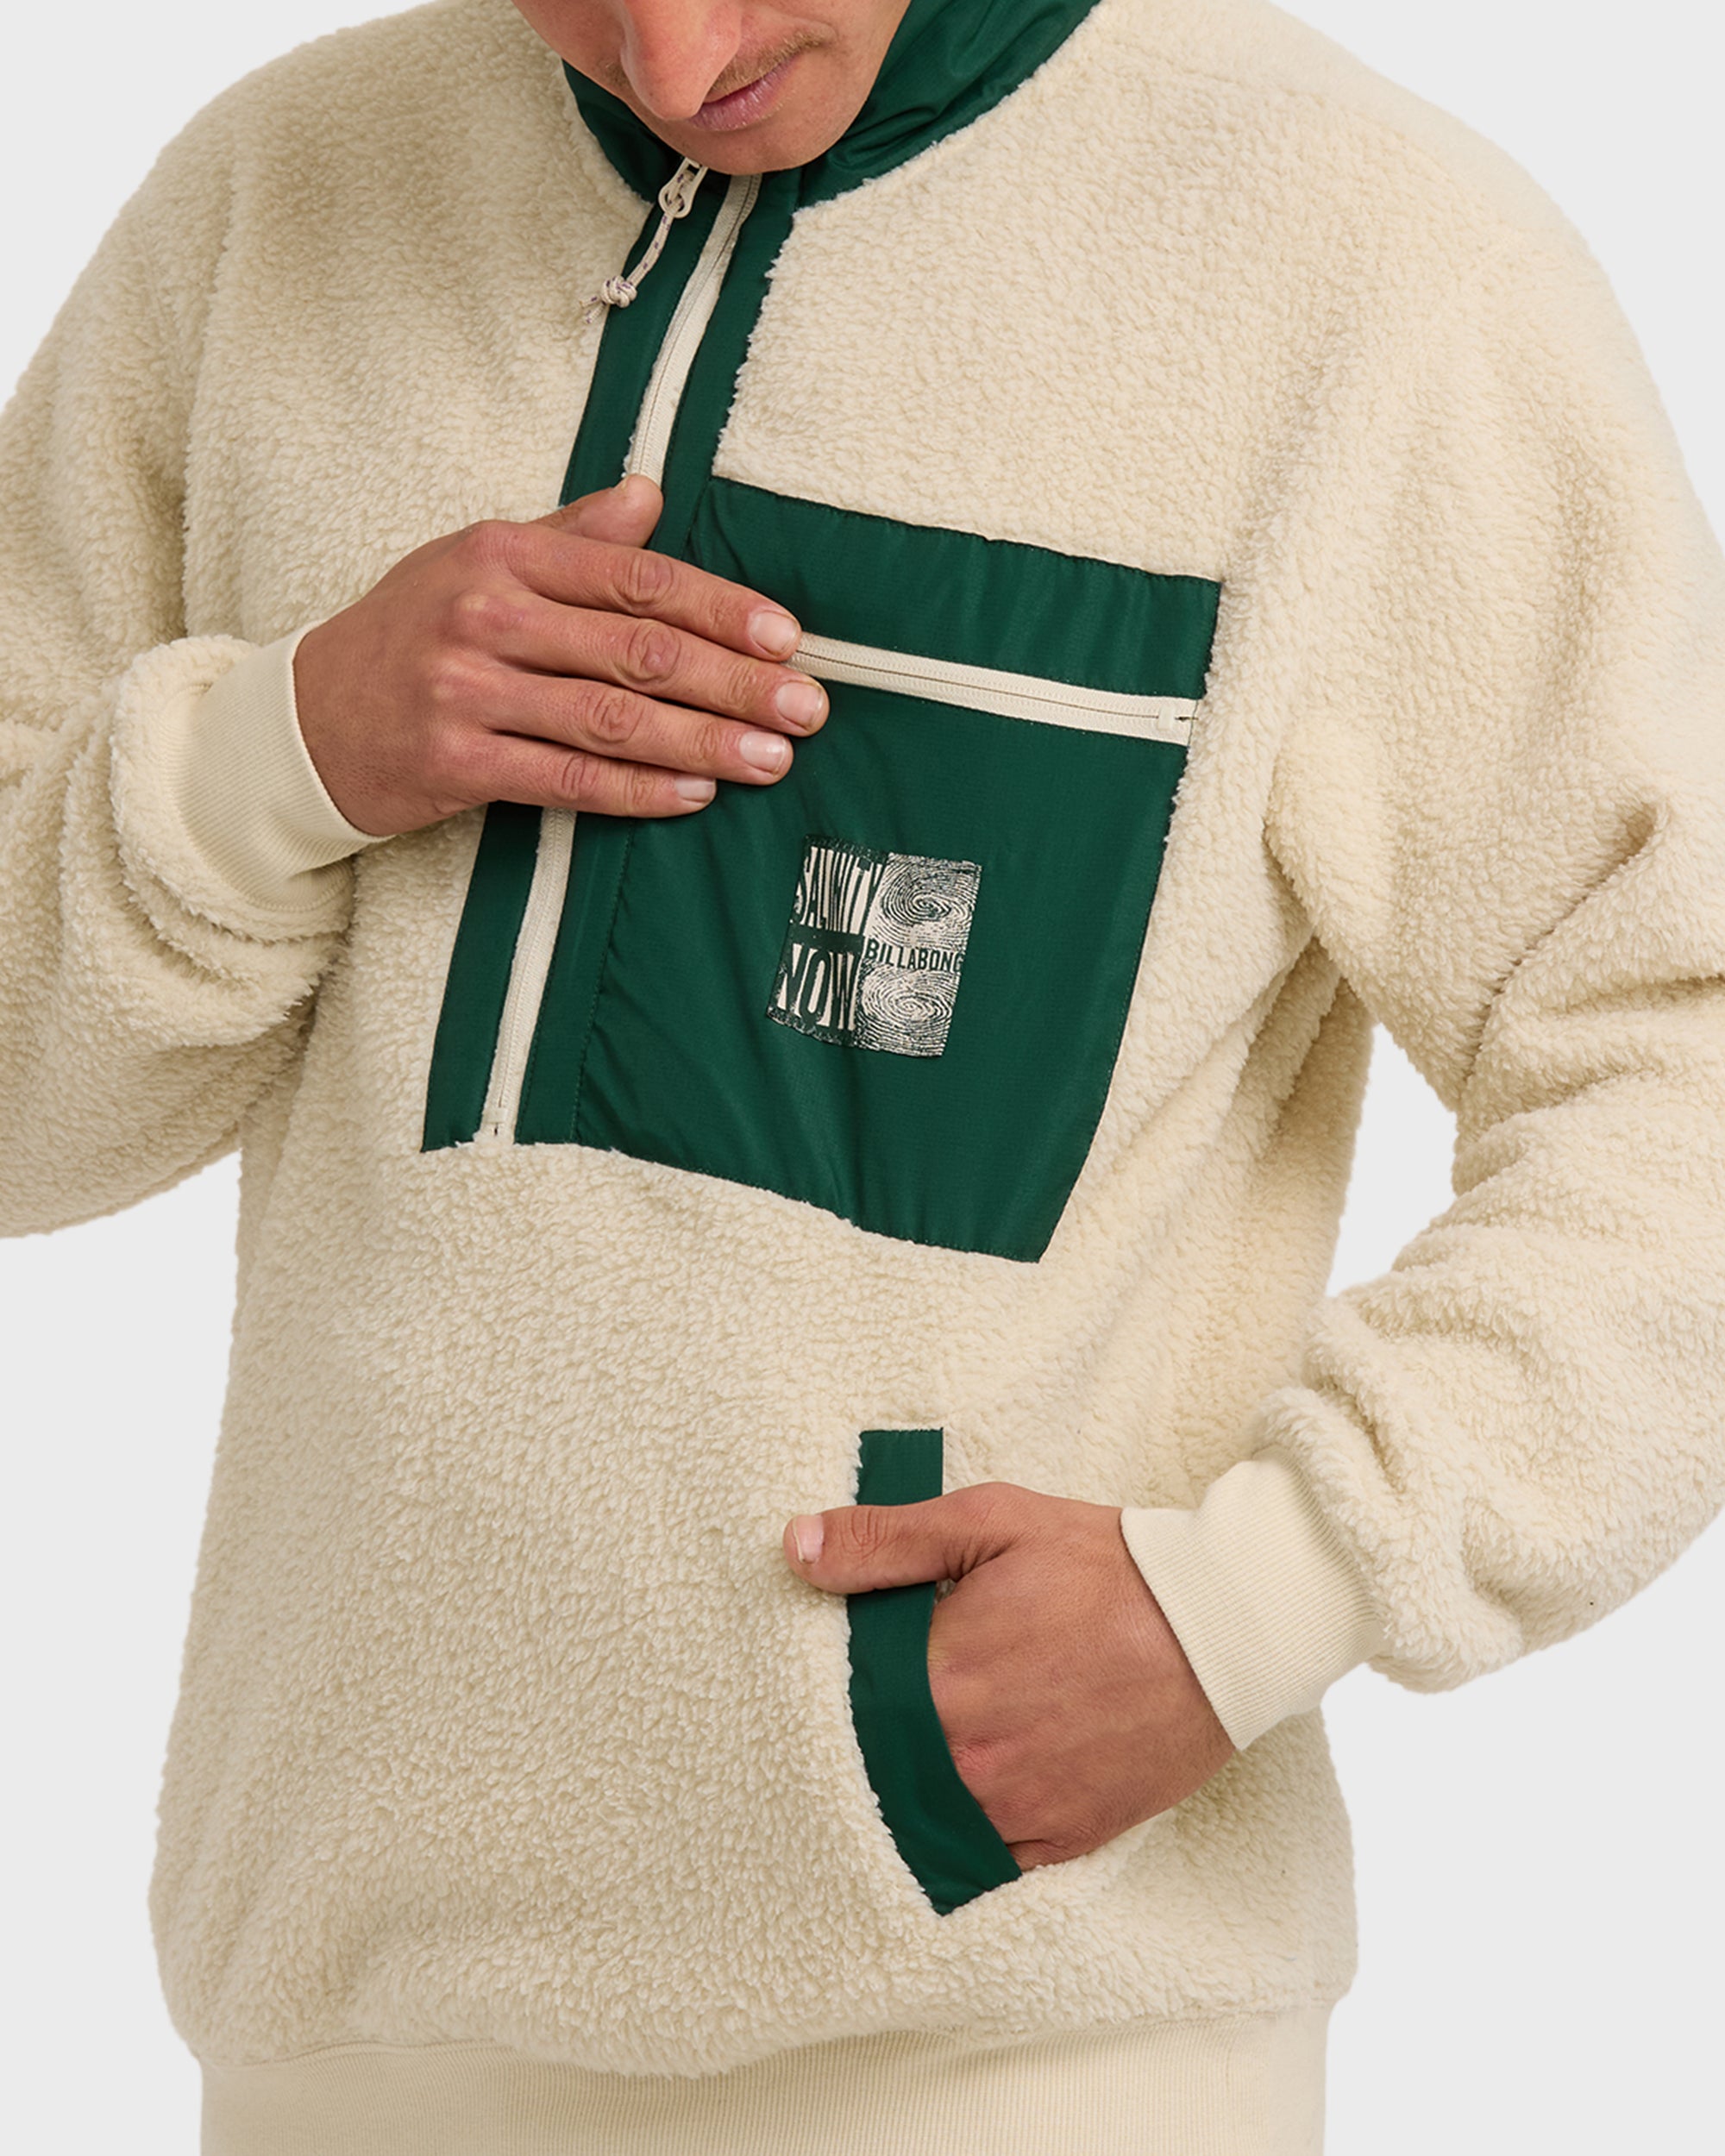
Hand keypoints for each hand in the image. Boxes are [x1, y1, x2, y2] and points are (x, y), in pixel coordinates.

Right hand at [292, 474, 827, 836]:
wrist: (305, 718)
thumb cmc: (409, 634)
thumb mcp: (478, 563)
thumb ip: (571, 536)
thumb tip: (652, 495)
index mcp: (504, 556)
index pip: (636, 579)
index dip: (721, 609)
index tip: (787, 638)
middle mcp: (486, 616)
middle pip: (638, 651)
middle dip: (735, 682)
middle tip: (806, 708)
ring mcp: (467, 691)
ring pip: (612, 719)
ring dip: (704, 742)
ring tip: (772, 760)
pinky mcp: (456, 763)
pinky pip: (569, 779)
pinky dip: (639, 789)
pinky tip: (696, 794)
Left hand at [783, 1482, 1234, 1868]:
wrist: (1222, 1626)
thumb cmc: (1105, 1566)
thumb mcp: (993, 1522)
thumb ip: (888, 1540)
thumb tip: (796, 1549)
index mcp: (944, 1674)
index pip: (847, 1700)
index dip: (839, 1685)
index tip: (847, 1666)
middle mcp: (972, 1754)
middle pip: (878, 1764)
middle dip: (873, 1737)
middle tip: (894, 1701)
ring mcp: (1017, 1806)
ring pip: (925, 1818)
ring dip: (914, 1787)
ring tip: (930, 1743)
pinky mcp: (1063, 1839)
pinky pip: (986, 1858)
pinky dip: (967, 1831)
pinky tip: (969, 1791)